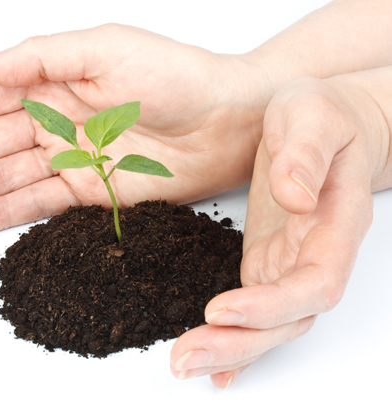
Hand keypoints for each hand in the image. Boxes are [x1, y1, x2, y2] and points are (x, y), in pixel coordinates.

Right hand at [0, 24, 271, 232]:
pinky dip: (2, 212)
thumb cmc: (176, 75)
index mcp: (53, 79)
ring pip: (4, 179)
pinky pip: (38, 203)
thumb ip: (37, 57)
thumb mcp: (102, 51)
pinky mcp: (90, 191)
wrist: (232, 121)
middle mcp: (56, 119)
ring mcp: (70, 158)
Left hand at [170, 75, 387, 386]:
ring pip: (267, 324)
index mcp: (335, 226)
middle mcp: (315, 256)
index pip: (313, 284)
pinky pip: (254, 311)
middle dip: (239, 344)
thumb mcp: (313, 114)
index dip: (270, 306)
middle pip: (286, 320)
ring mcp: (289, 263)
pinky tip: (210, 366)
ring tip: (181, 363)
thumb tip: (294, 196)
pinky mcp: (265, 261)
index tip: (219, 310)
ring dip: (227, 348)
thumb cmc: (324, 115)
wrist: (326, 125)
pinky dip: (235, 340)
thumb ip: (306, 153)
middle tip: (184, 358)